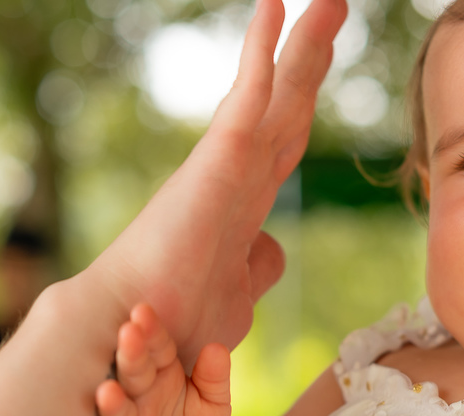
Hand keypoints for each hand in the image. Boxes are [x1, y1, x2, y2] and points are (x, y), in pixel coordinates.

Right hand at [86, 303, 231, 415]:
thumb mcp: (214, 403)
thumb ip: (214, 377)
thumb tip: (217, 349)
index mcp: (161, 373)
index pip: (157, 348)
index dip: (151, 332)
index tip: (144, 312)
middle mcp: (138, 395)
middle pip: (133, 372)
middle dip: (130, 355)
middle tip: (127, 335)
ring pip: (117, 413)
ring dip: (111, 403)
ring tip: (108, 391)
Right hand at [87, 0, 346, 364]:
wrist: (131, 334)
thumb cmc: (173, 325)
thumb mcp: (236, 298)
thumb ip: (256, 269)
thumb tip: (270, 250)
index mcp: (243, 206)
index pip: (283, 141)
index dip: (303, 100)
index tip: (319, 61)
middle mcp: (237, 179)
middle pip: (288, 108)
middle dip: (311, 58)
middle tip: (332, 7)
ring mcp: (226, 169)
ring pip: (276, 94)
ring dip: (302, 45)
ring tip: (328, 1)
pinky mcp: (215, 165)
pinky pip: (247, 98)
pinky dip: (260, 53)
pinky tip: (273, 8)